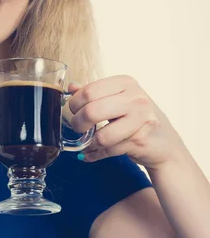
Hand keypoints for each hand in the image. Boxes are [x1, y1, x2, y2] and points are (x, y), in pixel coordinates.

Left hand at [67, 75, 187, 169]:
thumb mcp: (119, 100)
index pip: (89, 91)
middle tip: (78, 128)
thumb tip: (72, 87)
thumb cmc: (138, 119)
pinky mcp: (141, 140)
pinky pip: (109, 150)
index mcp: (126, 83)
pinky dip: (96, 154)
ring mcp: (141, 119)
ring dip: (89, 143)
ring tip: (88, 142)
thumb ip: (95, 93)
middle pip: (92, 111)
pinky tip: (93, 153)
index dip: (75, 104)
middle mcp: (136, 98)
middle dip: (78, 123)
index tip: (74, 111)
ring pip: (101, 136)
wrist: (165, 144)